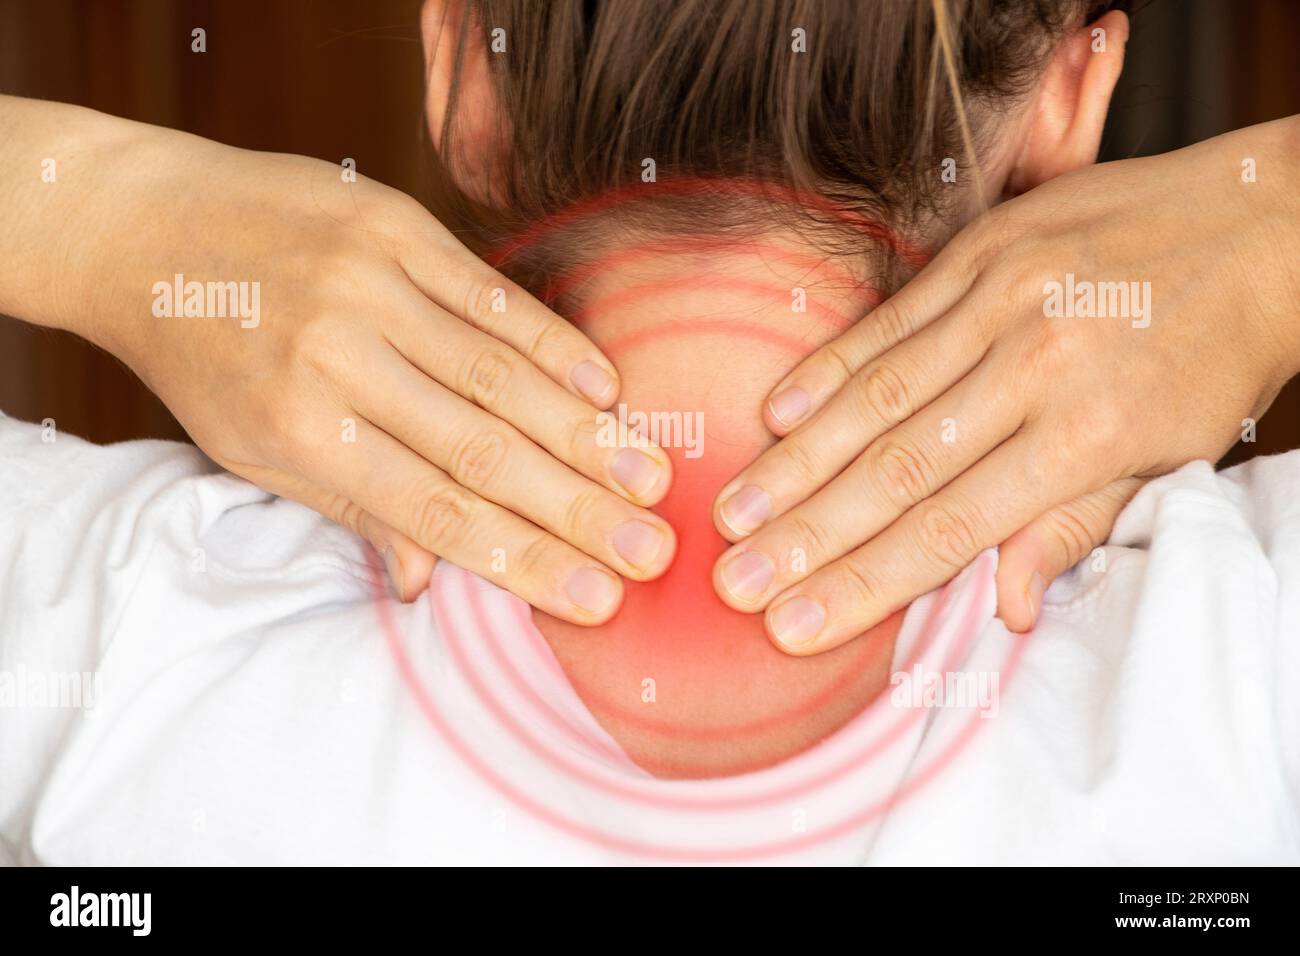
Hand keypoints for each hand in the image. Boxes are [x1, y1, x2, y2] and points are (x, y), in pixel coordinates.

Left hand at [3, 101, 673, 621]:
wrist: (143, 226)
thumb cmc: (205, 353)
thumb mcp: (251, 449)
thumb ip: (352, 509)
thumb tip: (427, 586)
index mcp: (300, 431)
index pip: (433, 510)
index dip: (521, 558)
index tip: (595, 597)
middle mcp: (337, 360)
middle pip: (481, 448)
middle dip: (576, 509)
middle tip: (653, 551)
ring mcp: (368, 287)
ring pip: (498, 374)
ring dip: (584, 432)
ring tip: (651, 479)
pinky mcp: (392, 227)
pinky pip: (489, 292)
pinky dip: (552, 341)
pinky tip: (608, 385)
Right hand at [710, 116, 1299, 651]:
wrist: (1260, 220)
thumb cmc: (1214, 352)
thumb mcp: (1172, 456)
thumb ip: (1073, 526)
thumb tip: (1001, 609)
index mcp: (1088, 435)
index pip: (952, 529)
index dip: (864, 582)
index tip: (794, 623)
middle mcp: (1037, 368)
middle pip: (899, 469)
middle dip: (808, 533)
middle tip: (735, 579)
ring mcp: (1005, 300)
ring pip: (879, 395)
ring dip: (797, 461)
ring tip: (735, 513)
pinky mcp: (984, 248)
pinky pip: (890, 318)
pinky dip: (827, 368)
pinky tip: (774, 414)